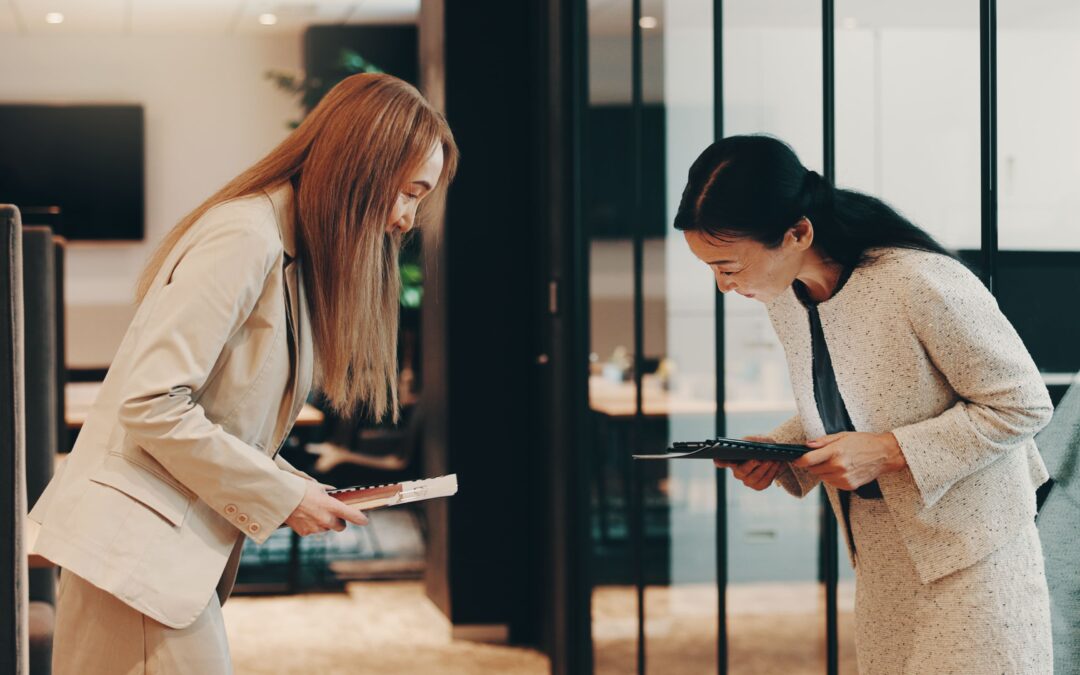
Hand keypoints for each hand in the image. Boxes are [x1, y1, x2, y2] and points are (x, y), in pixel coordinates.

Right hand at [285, 480, 368, 535]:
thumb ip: (329, 493)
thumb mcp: (317, 487)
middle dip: (339, 521)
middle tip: (333, 514)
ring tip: (313, 512)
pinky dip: (311, 526)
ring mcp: (315, 528)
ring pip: (326, 529)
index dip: (360, 518)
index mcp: (331, 506)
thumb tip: (336, 494)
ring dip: (324, 523)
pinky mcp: (305, 532)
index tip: (365, 520)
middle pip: (341, 527)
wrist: (280, 498)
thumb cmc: (299, 489)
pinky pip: (313, 531)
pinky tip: (304, 516)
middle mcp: (325, 519)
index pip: (352, 515)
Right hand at [714, 436, 784, 490]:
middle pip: (741, 471)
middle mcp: (737, 472)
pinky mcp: (758, 486)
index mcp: (732, 460)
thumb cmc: (759, 445)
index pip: (721, 462)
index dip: (719, 462)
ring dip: (765, 468)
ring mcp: (747, 481)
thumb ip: (749, 441)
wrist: (772, 452)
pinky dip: (772, 473)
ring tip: (773, 460)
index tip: (717, 459)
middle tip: (759, 459)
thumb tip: (751, 447)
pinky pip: (765, 482)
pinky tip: (776, 464)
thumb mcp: (753, 440)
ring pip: (755, 478)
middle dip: (751, 465)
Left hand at [791, 431, 905, 490]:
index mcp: (835, 452)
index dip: (799, 461)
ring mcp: (844, 478)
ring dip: (824, 471)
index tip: (796, 460)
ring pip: (822, 477)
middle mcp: (839, 466)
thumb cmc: (863, 442)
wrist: (884, 454)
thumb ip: (823, 441)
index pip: (809, 460)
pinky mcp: (849, 486)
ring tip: (836, 462)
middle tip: (823, 457)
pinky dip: (833, 477)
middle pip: (814, 469)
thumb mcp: (842, 436)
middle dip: (814, 464)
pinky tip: (842, 469)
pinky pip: (832, 483)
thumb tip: (807, 445)